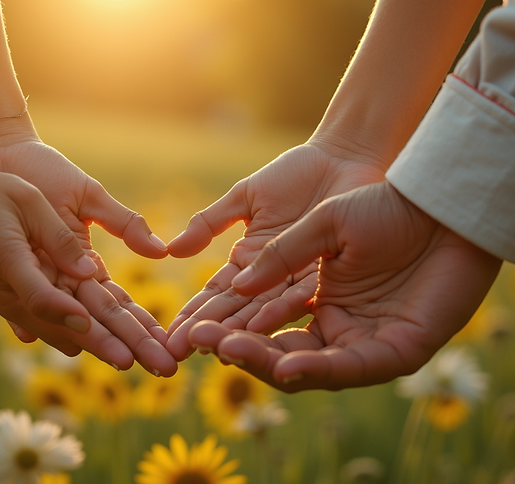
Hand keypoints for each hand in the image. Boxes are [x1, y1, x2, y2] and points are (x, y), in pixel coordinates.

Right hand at [0, 122, 164, 370]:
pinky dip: (80, 337)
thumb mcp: (27, 202)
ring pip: (58, 335)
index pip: (40, 297)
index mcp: (9, 262)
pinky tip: (110, 348)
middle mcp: (7, 292)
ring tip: (135, 362)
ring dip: (97, 347)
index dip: (66, 312)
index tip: (91, 325)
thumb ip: (59, 238)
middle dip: (104, 346)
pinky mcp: (15, 304)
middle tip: (143, 365)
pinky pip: (50, 327)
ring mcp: (10, 303)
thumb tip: (90, 272)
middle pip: (59, 328)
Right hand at [165, 142, 385, 359]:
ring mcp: (297, 279)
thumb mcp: (246, 197)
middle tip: (179, 355)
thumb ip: (210, 222)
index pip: (215, 294)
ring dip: (238, 331)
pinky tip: (257, 329)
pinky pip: (299, 297)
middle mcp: (271, 277)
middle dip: (208, 332)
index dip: (193, 314)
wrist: (344, 160)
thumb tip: (171, 251)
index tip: (170, 337)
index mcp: (248, 259)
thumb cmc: (297, 174)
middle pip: (234, 310)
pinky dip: (277, 312)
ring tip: (215, 350)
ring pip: (263, 310)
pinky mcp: (328, 277)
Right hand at [185, 181, 500, 391]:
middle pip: (276, 350)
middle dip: (237, 350)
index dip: (222, 328)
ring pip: (307, 366)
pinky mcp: (396, 351)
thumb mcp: (320, 223)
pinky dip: (317, 371)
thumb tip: (235, 286)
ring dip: (267, 363)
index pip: (256, 323)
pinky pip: (351, 369)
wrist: (443, 199)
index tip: (186, 330)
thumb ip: (277, 253)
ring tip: (232, 354)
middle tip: (201, 346)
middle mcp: (332, 324)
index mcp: (309, 295)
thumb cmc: (384, 202)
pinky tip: (284, 367)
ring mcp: (364, 340)